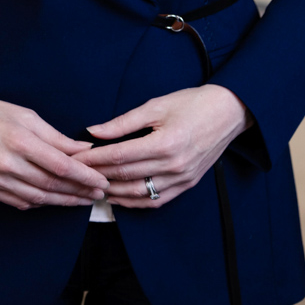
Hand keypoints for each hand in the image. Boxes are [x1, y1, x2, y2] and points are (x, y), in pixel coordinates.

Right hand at [0, 85, 109, 210]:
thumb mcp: (26, 115)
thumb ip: (55, 136)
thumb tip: (82, 150)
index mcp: (19, 140)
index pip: (60, 165)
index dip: (84, 175)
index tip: (101, 180)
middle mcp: (7, 164)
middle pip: (51, 184)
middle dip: (79, 191)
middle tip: (99, 194)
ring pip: (38, 198)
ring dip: (63, 201)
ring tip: (82, 200)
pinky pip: (20, 203)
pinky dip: (41, 203)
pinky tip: (55, 199)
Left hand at [74, 84, 251, 207]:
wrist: (228, 112)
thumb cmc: (191, 103)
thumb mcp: (156, 105)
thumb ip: (123, 122)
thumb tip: (93, 131)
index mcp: (165, 143)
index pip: (119, 156)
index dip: (94, 158)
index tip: (75, 158)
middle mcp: (174, 165)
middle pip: (126, 176)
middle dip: (97, 175)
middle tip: (76, 173)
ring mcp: (182, 179)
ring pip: (138, 193)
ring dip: (113, 192)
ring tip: (92, 186)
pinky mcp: (187, 185)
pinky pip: (156, 200)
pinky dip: (134, 201)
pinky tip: (118, 197)